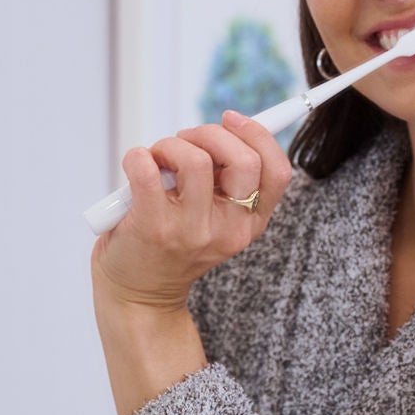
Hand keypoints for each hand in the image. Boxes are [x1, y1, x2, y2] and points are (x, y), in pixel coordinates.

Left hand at [88, 110, 295, 414]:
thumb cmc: (173, 245)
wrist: (139, 295)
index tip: (231, 119)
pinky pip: (147, 169)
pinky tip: (136, 166)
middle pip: (243, 160)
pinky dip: (137, 156)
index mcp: (249, 224)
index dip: (258, 135)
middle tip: (185, 140)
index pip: (277, 172)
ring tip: (158, 159)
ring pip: (194, 159)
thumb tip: (226, 127)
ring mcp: (189, 230)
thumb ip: (225, 181)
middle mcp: (226, 230)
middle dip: (210, 133)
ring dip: (170, 145)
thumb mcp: (215, 219)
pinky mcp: (151, 227)